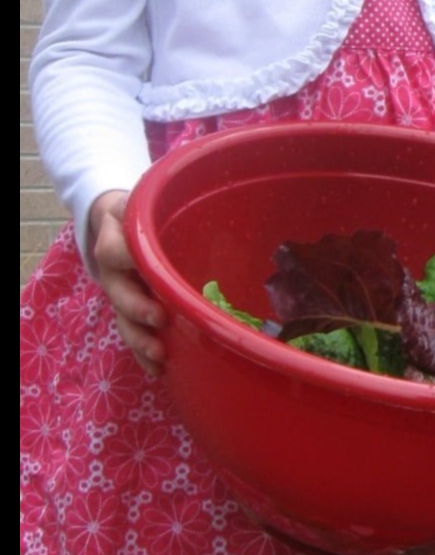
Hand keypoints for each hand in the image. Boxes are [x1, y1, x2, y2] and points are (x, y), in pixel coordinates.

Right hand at [89, 189, 165, 377]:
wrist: (117, 220)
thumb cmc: (141, 210)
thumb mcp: (144, 199)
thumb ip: (159, 201)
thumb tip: (201, 184)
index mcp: (116, 240)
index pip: (115, 250)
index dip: (128, 259)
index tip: (148, 266)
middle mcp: (114, 272)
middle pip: (120, 294)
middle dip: (138, 309)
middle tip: (160, 319)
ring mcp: (121, 295)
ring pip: (125, 321)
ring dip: (141, 340)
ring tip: (160, 356)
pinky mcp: (130, 312)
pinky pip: (134, 335)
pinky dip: (145, 355)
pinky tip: (160, 371)